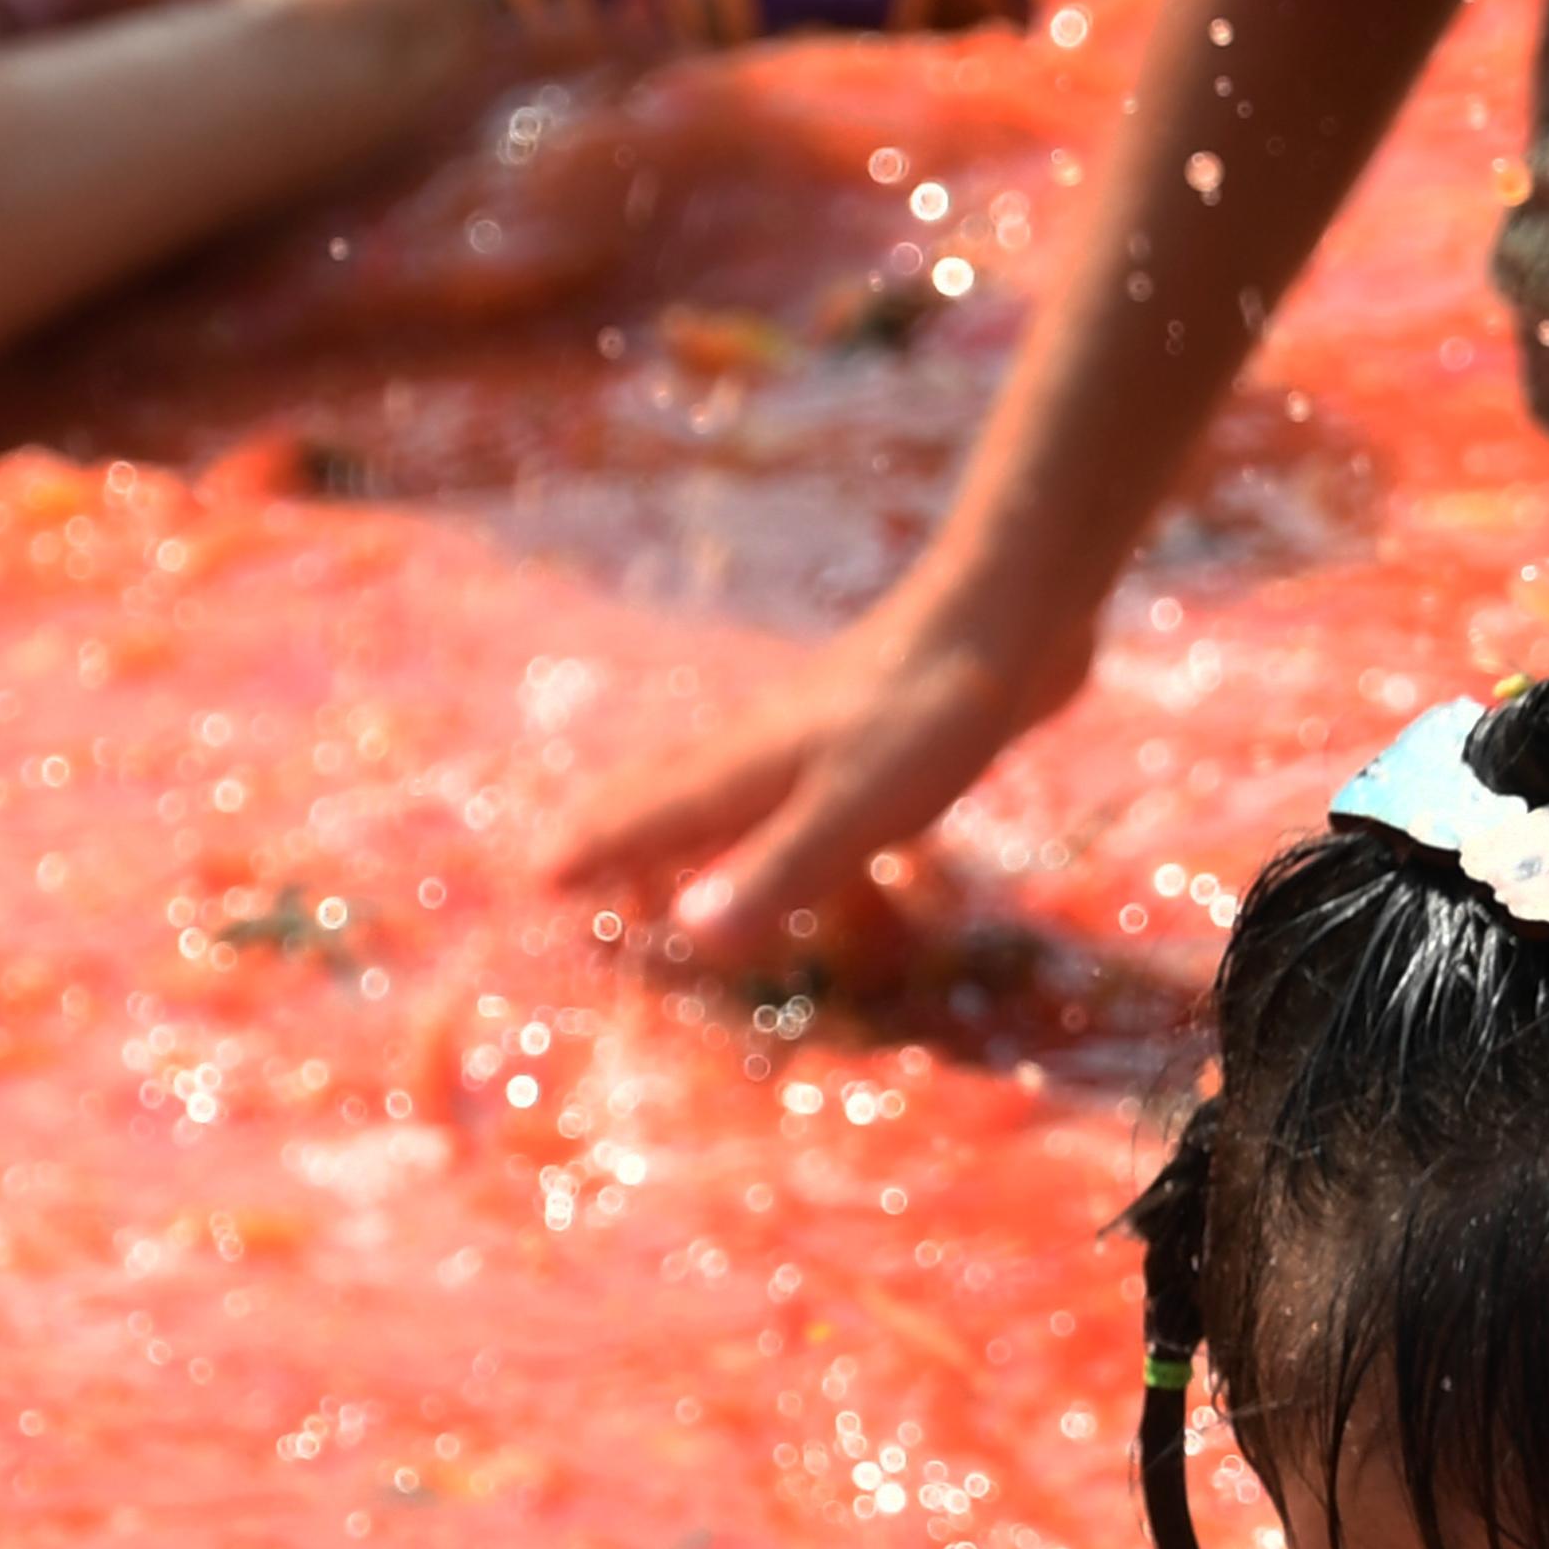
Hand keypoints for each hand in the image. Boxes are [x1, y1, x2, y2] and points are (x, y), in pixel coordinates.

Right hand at [545, 574, 1096, 962]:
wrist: (1013, 614)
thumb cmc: (930, 713)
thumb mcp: (854, 807)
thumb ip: (777, 869)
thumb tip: (690, 935)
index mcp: (744, 769)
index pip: (644, 814)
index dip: (592, 849)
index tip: (535, 881)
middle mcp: (766, 751)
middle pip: (673, 795)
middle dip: (621, 834)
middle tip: (569, 868)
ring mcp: (822, 740)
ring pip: (735, 791)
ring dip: (692, 827)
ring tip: (664, 859)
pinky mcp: (878, 740)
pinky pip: (803, 793)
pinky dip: (776, 820)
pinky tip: (804, 822)